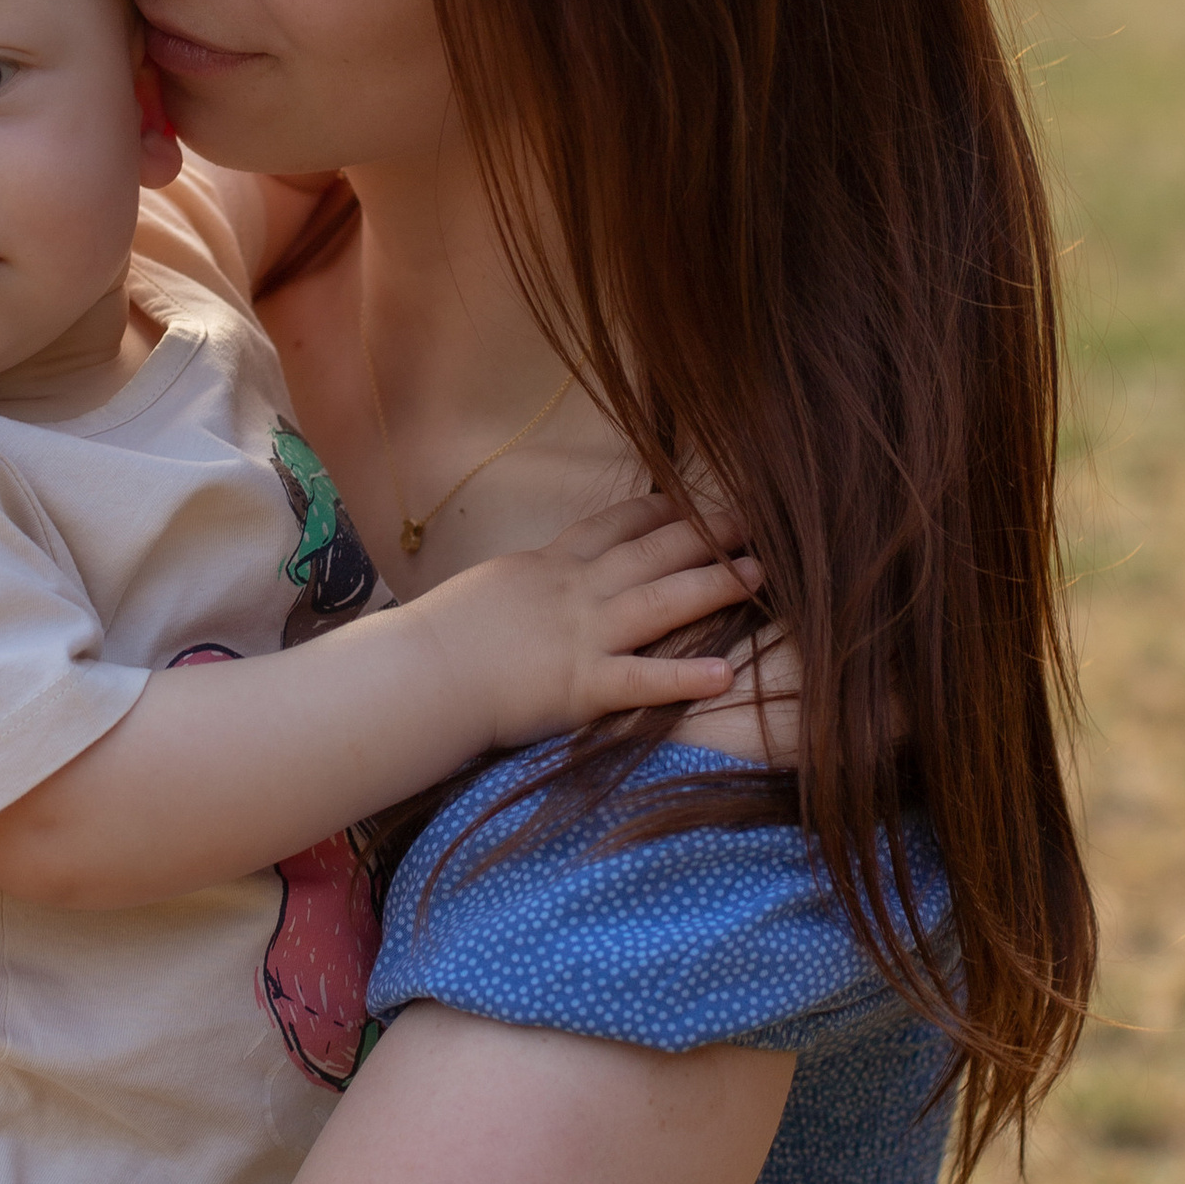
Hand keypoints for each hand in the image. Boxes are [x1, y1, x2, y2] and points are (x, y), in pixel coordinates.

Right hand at [406, 494, 762, 753]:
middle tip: (750, 519)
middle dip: (706, 534)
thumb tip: (536, 586)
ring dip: (715, 585)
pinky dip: (688, 676)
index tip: (692, 498)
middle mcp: (576, 591)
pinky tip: (729, 673)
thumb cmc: (441, 636)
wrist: (423, 672)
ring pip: (662, 601)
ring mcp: (584, 635)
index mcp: (551, 566)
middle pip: (653, 553)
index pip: (614, 526)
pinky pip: (646, 678)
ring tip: (761, 575)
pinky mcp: (585, 685)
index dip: (659, 511)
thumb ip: (526, 585)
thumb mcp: (489, 589)